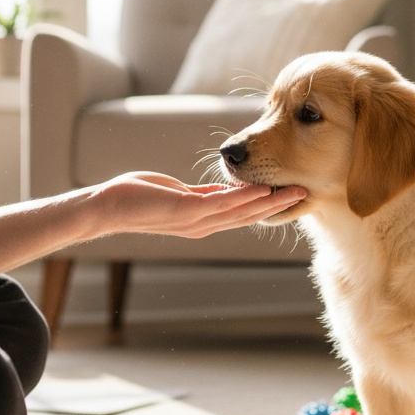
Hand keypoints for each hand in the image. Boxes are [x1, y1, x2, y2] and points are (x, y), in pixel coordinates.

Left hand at [96, 172, 305, 238]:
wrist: (109, 207)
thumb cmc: (139, 198)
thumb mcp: (179, 195)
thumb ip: (203, 195)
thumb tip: (225, 190)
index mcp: (203, 220)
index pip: (242, 214)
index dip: (268, 206)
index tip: (290, 196)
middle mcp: (203, 225)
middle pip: (249, 216)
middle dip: (278, 206)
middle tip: (305, 195)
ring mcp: (195, 219)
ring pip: (240, 211)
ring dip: (269, 201)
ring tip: (292, 191)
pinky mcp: (186, 210)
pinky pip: (221, 203)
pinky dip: (243, 196)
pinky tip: (261, 189)